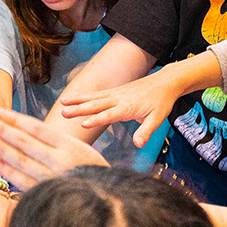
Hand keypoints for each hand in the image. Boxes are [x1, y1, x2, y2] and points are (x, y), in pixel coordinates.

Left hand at [0, 108, 108, 190]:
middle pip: (25, 142)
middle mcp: (62, 161)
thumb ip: (55, 143)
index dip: (14, 119)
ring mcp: (54, 179)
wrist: (112, 204)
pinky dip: (10, 172)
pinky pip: (25, 182)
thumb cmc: (93, 173)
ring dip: (0, 148)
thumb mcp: (82, 151)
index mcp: (72, 147)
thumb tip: (23, 132)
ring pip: (21, 161)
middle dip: (1, 129)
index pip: (37, 128)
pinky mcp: (50, 194)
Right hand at [57, 64, 194, 140]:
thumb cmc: (161, 101)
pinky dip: (84, 96)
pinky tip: (73, 99)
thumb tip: (138, 144)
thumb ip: (146, 132)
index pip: (109, 115)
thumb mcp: (157, 119)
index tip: (83, 124)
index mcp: (127, 107)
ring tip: (61, 104)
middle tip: (63, 113)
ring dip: (77, 100)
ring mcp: (115, 93)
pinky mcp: (115, 91)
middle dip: (79, 109)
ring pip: (93, 97)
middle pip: (96, 105)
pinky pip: (97, 94)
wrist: (165, 82)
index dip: (96, 119)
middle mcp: (118, 99)